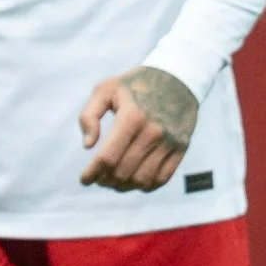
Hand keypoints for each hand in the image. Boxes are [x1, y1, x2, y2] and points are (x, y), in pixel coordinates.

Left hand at [80, 66, 198, 192]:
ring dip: (124, 186)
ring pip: (142, 179)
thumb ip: (89, 116)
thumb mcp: (104, 90)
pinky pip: (162, 178)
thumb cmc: (134, 84)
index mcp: (131, 117)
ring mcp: (169, 143)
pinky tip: (133, 181)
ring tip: (112, 182)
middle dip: (105, 180)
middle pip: (124, 171)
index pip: (108, 156)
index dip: (92, 172)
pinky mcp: (181, 148)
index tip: (84, 179)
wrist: (177, 78)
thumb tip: (87, 145)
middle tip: (97, 178)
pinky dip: (145, 186)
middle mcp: (152, 133)